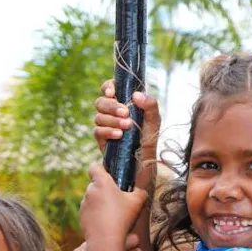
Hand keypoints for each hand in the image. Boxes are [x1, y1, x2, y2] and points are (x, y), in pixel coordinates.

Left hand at [80, 165, 147, 240]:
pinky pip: (89, 211)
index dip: (100, 169)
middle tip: (116, 200)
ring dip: (100, 203)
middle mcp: (90, 191)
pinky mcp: (81, 216)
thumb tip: (140, 192)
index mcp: (102, 182)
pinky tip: (105, 223)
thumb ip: (140, 192)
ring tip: (112, 214)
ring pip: (92, 199)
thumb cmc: (122, 217)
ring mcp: (84, 204)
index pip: (94, 167)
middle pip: (95, 185)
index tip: (108, 176)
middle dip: (104, 191)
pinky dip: (95, 215)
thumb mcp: (137, 202)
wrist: (106, 239)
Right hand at [93, 80, 160, 194]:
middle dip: (112, 107)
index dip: (108, 86)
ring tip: (127, 127)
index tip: (113, 92)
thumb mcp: (154, 122)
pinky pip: (97, 131)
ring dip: (112, 120)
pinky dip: (108, 131)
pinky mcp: (101, 140)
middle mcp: (112, 113)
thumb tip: (136, 95)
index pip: (110, 88)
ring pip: (98, 116)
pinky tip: (119, 136)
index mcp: (124, 103)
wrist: (143, 165)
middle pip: (101, 101)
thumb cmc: (149, 141)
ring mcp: (105, 126)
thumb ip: (150, 106)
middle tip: (126, 113)